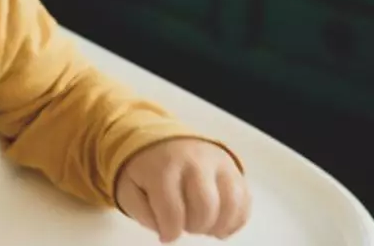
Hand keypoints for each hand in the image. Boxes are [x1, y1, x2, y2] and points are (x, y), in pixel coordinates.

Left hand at [116, 138, 249, 242]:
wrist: (160, 138)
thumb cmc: (145, 168)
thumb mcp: (129, 187)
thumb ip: (142, 212)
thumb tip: (165, 230)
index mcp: (163, 167)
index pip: (173, 212)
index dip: (170, 232)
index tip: (166, 234)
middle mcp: (194, 161)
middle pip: (206, 208)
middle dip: (195, 227)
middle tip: (184, 225)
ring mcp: (217, 162)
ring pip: (232, 203)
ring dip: (219, 225)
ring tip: (203, 226)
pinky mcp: (232, 167)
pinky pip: (245, 199)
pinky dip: (236, 219)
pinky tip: (219, 224)